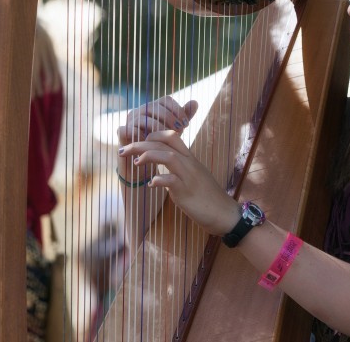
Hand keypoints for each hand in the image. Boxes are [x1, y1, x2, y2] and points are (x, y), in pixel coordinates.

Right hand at [117, 96, 198, 145]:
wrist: (145, 165)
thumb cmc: (161, 145)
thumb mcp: (175, 131)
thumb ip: (183, 117)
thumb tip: (195, 102)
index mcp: (153, 107)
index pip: (166, 100)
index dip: (177, 110)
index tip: (186, 124)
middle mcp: (140, 111)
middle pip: (155, 106)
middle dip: (169, 118)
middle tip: (178, 130)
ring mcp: (129, 121)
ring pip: (143, 118)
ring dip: (157, 127)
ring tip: (166, 137)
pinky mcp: (121, 133)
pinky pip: (127, 129)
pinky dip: (139, 134)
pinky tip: (150, 142)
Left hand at [119, 129, 240, 236]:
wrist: (226, 214)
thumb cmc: (208, 197)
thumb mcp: (194, 177)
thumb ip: (179, 168)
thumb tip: (163, 166)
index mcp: (190, 158)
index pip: (171, 135)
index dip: (152, 135)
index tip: (138, 143)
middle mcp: (189, 163)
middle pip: (164, 144)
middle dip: (140, 144)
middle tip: (123, 150)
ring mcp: (189, 177)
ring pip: (168, 156)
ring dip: (148, 156)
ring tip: (135, 163)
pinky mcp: (187, 192)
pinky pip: (172, 181)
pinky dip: (159, 180)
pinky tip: (150, 184)